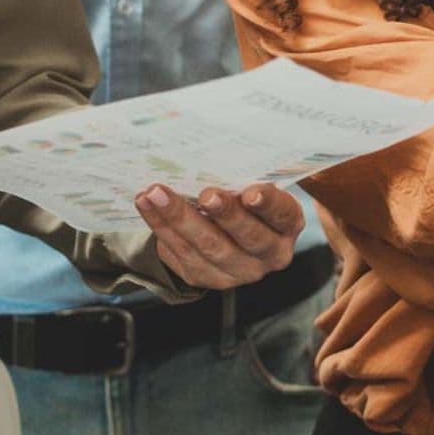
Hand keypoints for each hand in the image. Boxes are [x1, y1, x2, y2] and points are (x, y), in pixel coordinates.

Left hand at [133, 182, 303, 288]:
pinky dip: (161, 227)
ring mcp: (236, 272)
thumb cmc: (242, 197)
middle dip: (224, 214)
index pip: (282, 214)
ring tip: (156, 194)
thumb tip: (214, 157)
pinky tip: (147, 205)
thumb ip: (243, 177)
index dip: (267, 204)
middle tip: (205, 194)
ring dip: (179, 218)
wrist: (224, 230)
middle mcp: (267, 255)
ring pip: (207, 248)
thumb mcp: (253, 185)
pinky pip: (180, 254)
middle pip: (246, 237)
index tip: (250, 192)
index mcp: (286, 226)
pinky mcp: (205, 277)